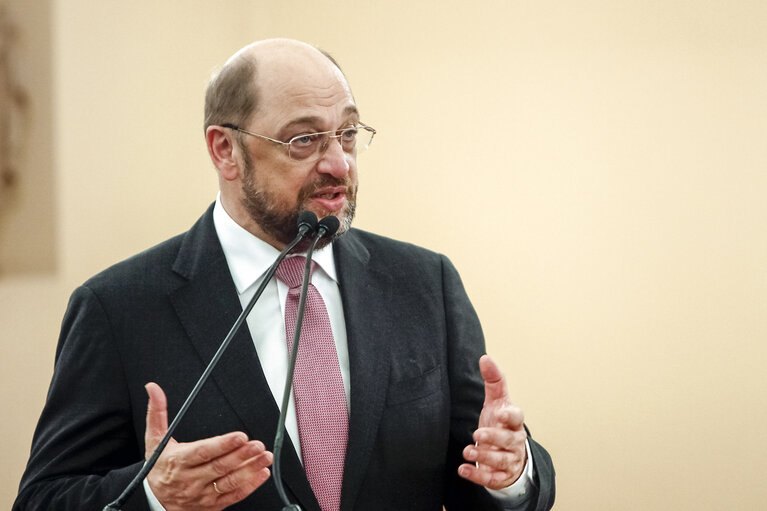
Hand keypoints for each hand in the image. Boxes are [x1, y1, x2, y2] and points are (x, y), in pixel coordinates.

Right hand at [143, 382, 272, 510]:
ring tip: (265, 457)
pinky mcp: (211, 505)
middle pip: (219, 467)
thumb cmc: (158, 467)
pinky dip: (249, 486)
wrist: (153, 500)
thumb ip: (157, 413)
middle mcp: (191, 479)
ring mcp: (202, 494)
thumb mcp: (154, 440)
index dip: (223, 444)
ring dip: (250, 470)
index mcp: (178, 461)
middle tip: (258, 445)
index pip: (203, 452)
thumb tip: (153, 389)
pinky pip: (232, 496)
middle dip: (241, 455)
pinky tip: (261, 474)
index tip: (240, 436)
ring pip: (229, 482)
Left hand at [458, 355, 527, 489]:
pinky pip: (492, 479)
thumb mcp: (497, 401)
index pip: (517, 417)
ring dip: (484, 457)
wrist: (507, 452)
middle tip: (477, 435)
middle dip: (493, 438)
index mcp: (514, 421)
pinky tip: (463, 470)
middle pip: (508, 440)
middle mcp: (514, 441)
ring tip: (467, 451)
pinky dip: (478, 476)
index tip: (500, 414)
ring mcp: (509, 460)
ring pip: (501, 461)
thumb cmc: (501, 423)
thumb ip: (493, 380)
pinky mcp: (501, 476)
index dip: (510, 416)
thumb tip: (485, 357)